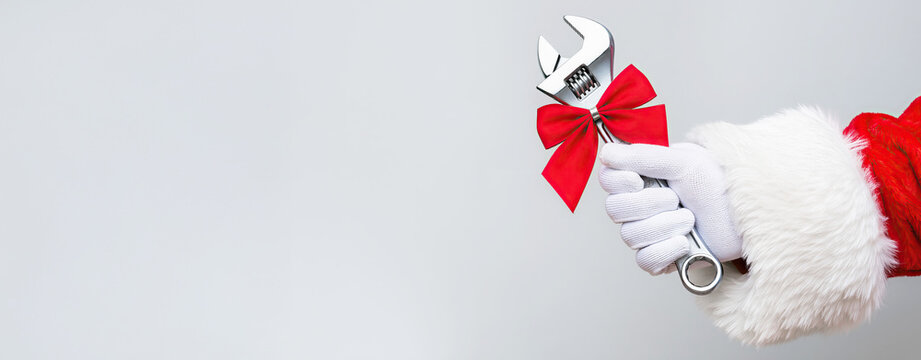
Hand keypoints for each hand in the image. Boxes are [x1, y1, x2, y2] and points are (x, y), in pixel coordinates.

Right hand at [599, 142, 741, 274]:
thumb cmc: (716, 182)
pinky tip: (685, 243)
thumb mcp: (682, 160)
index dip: (618, 182)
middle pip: (615, 210)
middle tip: (676, 198)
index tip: (639, 180)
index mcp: (640, 179)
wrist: (742, 211)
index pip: (607, 180)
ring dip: (665, 226)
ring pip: (631, 236)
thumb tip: (607, 153)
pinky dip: (666, 251)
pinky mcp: (660, 258)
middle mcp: (638, 207)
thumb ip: (643, 156)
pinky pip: (646, 260)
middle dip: (649, 204)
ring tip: (690, 219)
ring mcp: (647, 233)